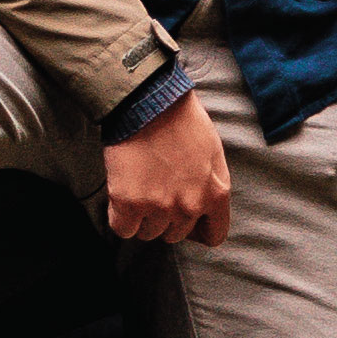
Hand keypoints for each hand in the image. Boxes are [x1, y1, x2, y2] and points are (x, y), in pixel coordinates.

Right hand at [97, 89, 234, 248]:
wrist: (148, 102)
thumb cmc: (182, 121)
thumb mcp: (214, 153)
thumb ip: (212, 186)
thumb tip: (202, 209)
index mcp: (216, 194)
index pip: (214, 235)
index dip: (198, 230)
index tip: (187, 221)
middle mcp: (189, 206)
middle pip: (176, 235)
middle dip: (167, 219)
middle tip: (156, 192)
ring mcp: (158, 207)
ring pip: (148, 234)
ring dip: (142, 218)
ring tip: (139, 189)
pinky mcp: (128, 203)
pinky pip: (122, 229)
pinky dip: (120, 218)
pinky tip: (122, 198)